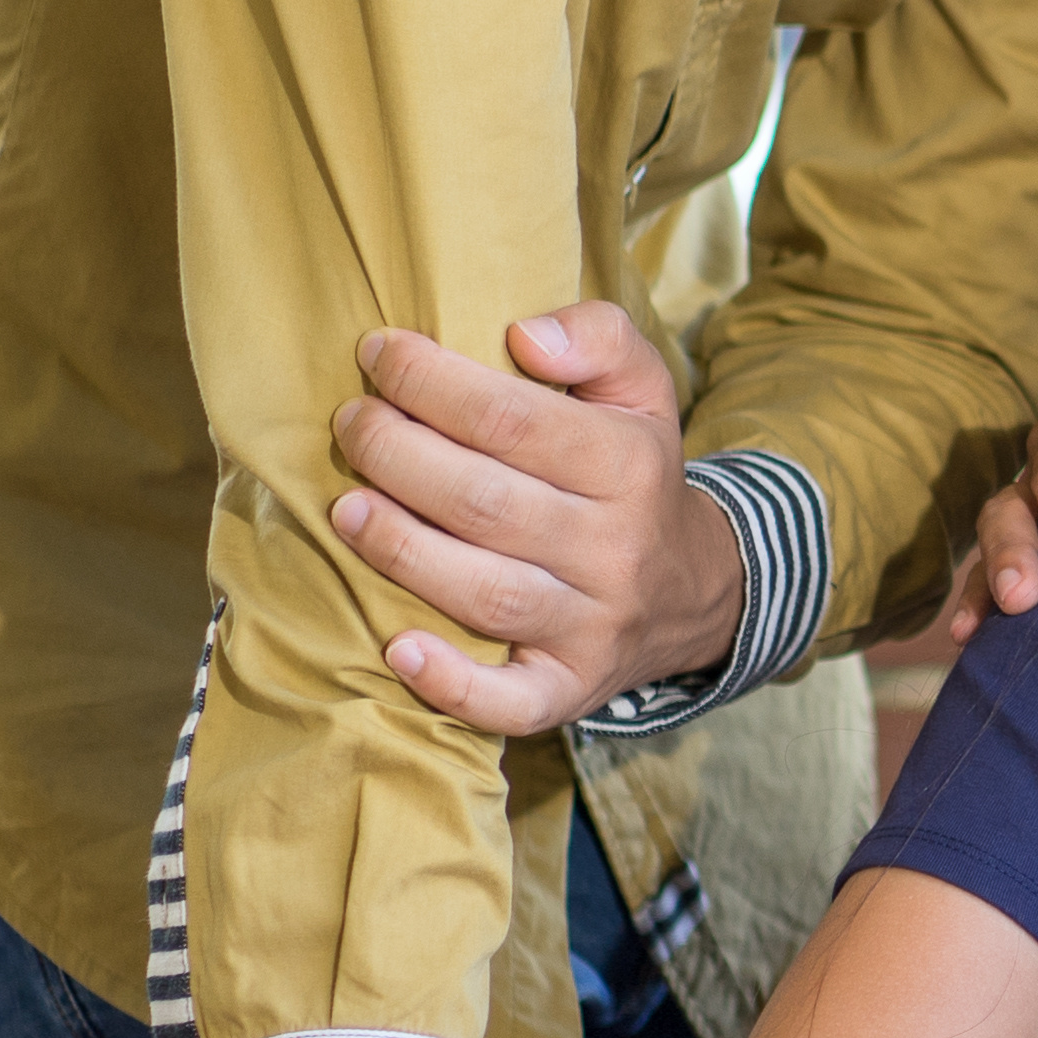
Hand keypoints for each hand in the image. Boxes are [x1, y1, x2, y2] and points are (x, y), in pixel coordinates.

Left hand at [330, 305, 746, 734]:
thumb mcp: (642, 390)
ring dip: (399, 548)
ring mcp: (592, 625)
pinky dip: (450, 686)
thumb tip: (524, 335)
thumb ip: (598, 337)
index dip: (430, 383)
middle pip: (484, 501)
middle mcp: (613, 548)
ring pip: (483, 592)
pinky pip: (510, 702)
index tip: (378, 354)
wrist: (692, 591)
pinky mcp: (569, 688)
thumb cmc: (634, 477)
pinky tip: (396, 648)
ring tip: (345, 508)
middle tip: (352, 425)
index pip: (512, 419)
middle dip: (396, 454)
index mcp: (629, 464)